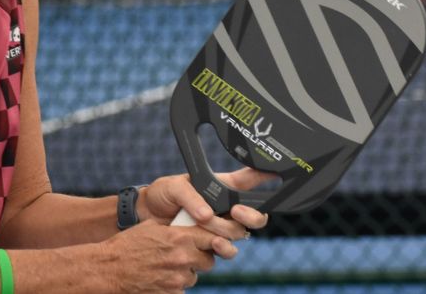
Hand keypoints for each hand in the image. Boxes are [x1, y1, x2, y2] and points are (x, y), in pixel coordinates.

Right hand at [99, 220, 221, 292]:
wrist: (109, 269)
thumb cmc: (126, 245)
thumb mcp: (150, 226)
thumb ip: (173, 227)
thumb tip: (188, 224)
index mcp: (179, 237)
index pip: (212, 238)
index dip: (213, 240)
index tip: (213, 241)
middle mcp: (183, 258)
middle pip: (208, 261)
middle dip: (199, 259)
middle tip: (185, 257)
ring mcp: (177, 278)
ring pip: (193, 277)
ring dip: (184, 273)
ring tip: (165, 268)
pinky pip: (181, 290)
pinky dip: (173, 286)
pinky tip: (158, 279)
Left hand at [137, 168, 273, 244]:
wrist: (146, 216)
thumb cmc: (162, 194)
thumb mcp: (173, 186)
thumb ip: (191, 196)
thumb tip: (206, 215)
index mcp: (223, 186)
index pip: (252, 180)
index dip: (268, 177)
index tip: (279, 175)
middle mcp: (226, 208)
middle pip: (255, 216)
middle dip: (251, 215)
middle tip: (236, 211)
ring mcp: (220, 228)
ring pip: (239, 235)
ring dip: (226, 231)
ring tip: (208, 225)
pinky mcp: (210, 244)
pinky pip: (225, 251)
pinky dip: (221, 249)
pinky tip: (213, 244)